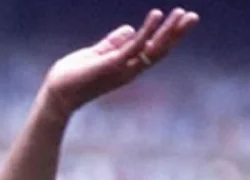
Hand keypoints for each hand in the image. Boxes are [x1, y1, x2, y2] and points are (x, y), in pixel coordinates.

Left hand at [41, 7, 198, 117]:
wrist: (56, 94)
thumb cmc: (73, 76)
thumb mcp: (96, 54)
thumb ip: (113, 42)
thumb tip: (130, 29)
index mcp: (126, 66)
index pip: (153, 50)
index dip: (168, 36)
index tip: (181, 19)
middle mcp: (128, 69)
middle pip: (159, 51)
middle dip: (177, 34)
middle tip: (193, 16)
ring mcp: (121, 68)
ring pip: (151, 49)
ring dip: (168, 31)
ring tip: (181, 14)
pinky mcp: (110, 65)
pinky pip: (133, 46)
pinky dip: (146, 31)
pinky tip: (156, 15)